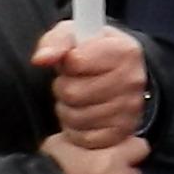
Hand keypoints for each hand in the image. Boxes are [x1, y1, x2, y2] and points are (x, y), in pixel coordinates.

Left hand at [33, 23, 148, 150]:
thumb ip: (56, 42)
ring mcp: (130, 109)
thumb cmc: (92, 54)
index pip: (76, 61)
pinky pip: (84, 137)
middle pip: (73, 92)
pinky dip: (77, 129)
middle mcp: (132, 80)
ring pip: (76, 117)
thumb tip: (41, 59)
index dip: (67, 63)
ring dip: (69, 109)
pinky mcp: (122, 132)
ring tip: (80, 99)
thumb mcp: (74, 36)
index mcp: (124, 50)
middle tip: (76, 82)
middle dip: (65, 88)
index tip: (74, 61)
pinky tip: (85, 116)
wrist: (120, 76)